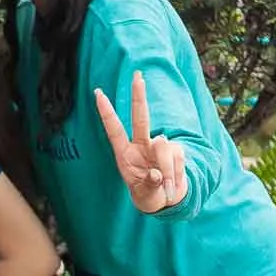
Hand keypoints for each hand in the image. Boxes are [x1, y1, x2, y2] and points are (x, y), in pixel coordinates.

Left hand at [94, 70, 188, 214]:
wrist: (167, 199)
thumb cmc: (148, 194)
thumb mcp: (144, 194)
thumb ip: (149, 184)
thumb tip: (157, 174)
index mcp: (125, 153)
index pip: (114, 129)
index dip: (107, 112)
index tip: (98, 93)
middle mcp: (142, 145)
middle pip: (140, 117)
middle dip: (139, 96)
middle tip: (137, 75)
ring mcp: (159, 146)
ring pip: (164, 149)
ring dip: (168, 172)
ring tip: (167, 190)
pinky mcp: (176, 151)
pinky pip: (178, 159)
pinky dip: (176, 175)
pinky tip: (173, 185)